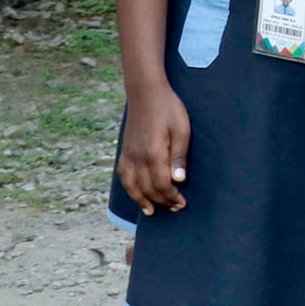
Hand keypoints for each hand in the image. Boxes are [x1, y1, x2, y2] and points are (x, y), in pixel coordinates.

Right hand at [118, 86, 193, 212]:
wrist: (146, 94)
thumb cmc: (169, 110)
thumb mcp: (181, 130)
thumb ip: (179, 156)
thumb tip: (179, 180)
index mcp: (153, 154)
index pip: (161, 185)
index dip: (171, 197)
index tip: (181, 203)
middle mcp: (137, 158)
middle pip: (148, 188)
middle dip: (161, 201)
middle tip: (175, 208)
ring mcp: (128, 155)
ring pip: (132, 185)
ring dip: (142, 200)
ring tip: (152, 211)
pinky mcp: (124, 151)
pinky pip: (123, 176)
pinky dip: (129, 188)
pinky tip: (136, 194)